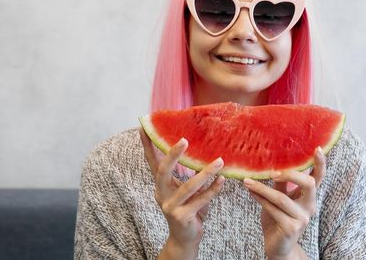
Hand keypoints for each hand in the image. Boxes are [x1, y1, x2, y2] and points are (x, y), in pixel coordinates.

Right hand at [140, 128, 224, 253]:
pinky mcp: (182, 217)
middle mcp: (161, 194)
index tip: (143, 127)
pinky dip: (212, 190)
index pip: (152, 162)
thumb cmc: (188, 208)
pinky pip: (200, 201)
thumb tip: (200, 150)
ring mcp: (170, 207)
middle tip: (185, 140)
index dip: (148, 145)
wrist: (185, 238)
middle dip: (173, 155)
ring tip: (219, 161)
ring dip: (205, 173)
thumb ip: (188, 173)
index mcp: (160, 185)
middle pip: (163, 172)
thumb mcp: (185, 189)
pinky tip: (222, 181)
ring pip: (188, 187)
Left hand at [244, 147, 326, 259]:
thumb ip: (280, 184)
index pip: (318, 178)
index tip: (317, 148)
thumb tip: (272, 165)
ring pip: (281, 197)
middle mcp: (310, 206)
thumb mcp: (279, 198)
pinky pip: (272, 209)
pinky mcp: (291, 227)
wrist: (277, 246)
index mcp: (309, 196)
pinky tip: (251, 193)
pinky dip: (260, 199)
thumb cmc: (277, 218)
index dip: (320, 163)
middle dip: (290, 174)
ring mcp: (302, 218)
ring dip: (262, 189)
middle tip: (272, 173)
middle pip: (308, 184)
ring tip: (247, 182)